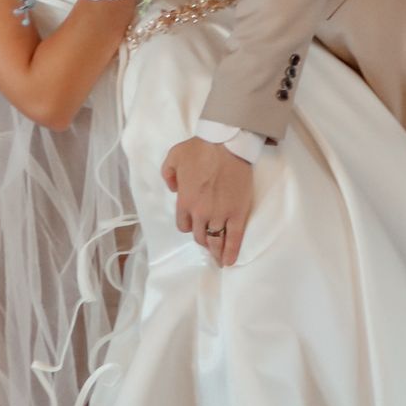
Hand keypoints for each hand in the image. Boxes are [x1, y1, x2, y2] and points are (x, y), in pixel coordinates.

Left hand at [161, 138, 254, 268]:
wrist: (227, 144)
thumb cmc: (200, 148)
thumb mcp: (173, 157)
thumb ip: (168, 175)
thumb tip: (173, 188)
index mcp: (184, 202)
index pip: (184, 225)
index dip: (189, 225)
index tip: (194, 224)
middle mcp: (200, 213)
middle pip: (199, 235)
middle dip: (202, 238)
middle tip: (208, 240)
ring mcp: (220, 215)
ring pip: (215, 240)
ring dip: (215, 251)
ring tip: (219, 259)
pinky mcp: (238, 214)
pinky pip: (234, 238)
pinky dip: (231, 251)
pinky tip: (229, 261)